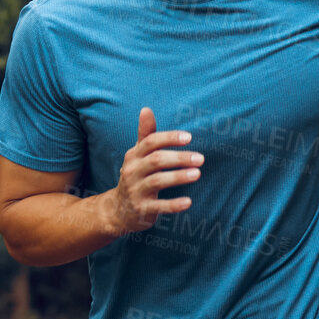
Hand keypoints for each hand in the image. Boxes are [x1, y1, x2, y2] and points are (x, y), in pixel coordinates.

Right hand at [107, 106, 203, 234]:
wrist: (118, 210)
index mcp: (133, 156)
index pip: (150, 142)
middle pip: (156, 160)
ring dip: (178, 177)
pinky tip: (188, 202)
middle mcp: (132, 171)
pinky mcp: (142, 209)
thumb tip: (146, 109)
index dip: (169, 138)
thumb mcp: (137, 156)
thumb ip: (145, 134)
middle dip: (179, 158)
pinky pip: (159, 206)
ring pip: (157, 181)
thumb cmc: (135, 176)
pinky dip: (173, 204)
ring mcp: (136, 191)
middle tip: (201, 158)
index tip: (189, 138)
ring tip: (197, 174)